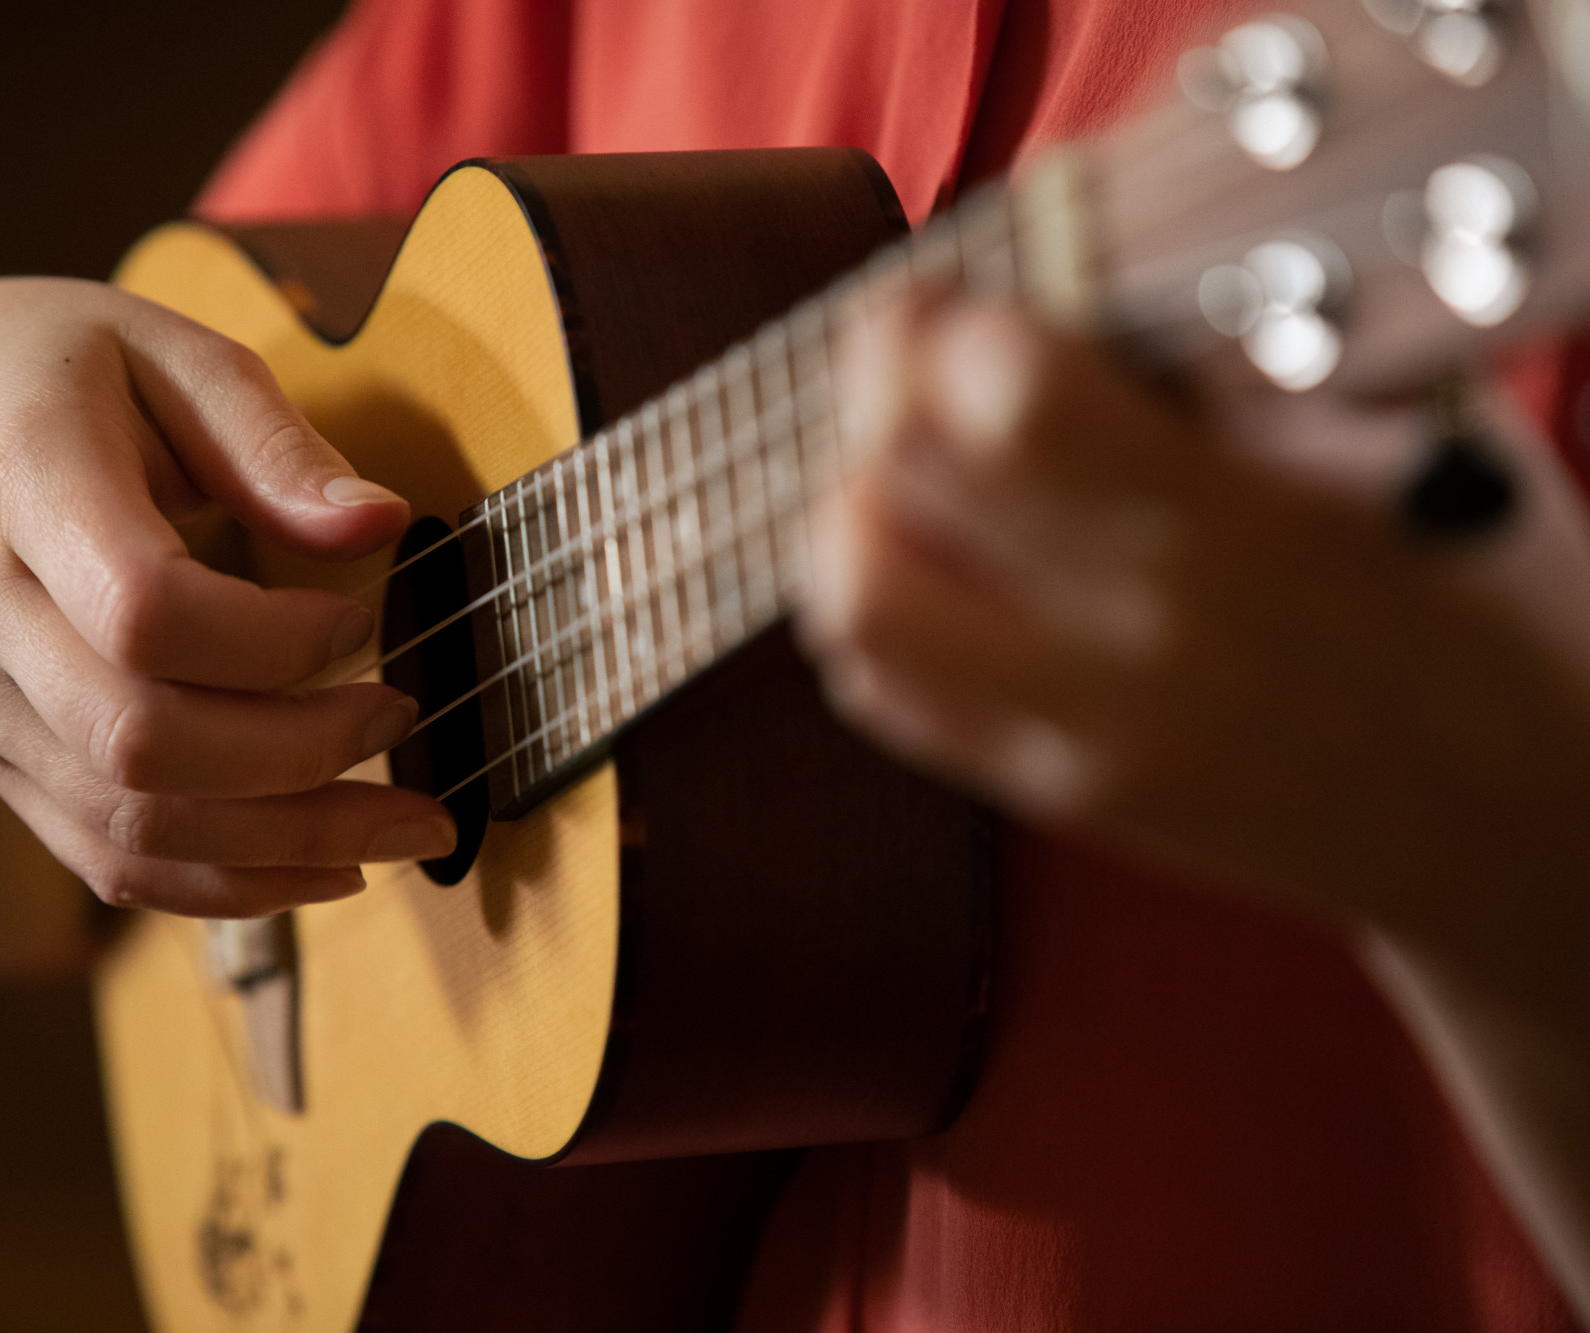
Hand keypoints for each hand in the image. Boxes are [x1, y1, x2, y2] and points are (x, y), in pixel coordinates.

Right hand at [0, 277, 454, 921]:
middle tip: (400, 718)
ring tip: (404, 826)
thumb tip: (380, 522)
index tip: (360, 620)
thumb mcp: (171, 353)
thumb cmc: (62, 372)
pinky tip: (322, 868)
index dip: (275, 643)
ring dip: (286, 846)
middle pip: (142, 741)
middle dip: (302, 758)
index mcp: (17, 484)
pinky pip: (105, 859)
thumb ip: (272, 442)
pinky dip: (224, 884)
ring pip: (128, 826)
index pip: (147, 613)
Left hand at [800, 294, 1589, 973]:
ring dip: (850, 512)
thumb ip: (1238, 374)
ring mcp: (1090, 735)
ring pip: (858, 606)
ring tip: (897, 465)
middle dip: (873, 388)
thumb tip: (1071, 299)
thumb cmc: (1491, 608)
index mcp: (1243, 527)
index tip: (955, 297)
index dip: (944, 328)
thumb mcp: (1406, 449)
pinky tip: (927, 564)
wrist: (1526, 829)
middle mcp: (1143, 640)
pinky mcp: (1063, 799)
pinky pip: (890, 701)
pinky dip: (872, 617)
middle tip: (904, 353)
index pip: (1010, 405)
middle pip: (897, 489)